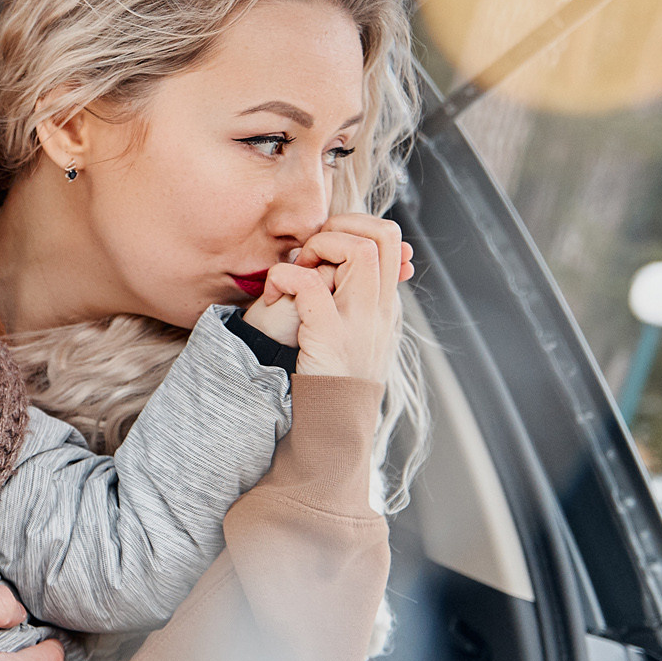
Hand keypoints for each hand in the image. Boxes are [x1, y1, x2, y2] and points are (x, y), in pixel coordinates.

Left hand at [263, 214, 408, 382]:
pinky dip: (285, 277)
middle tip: (308, 254)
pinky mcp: (330, 336)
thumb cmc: (327, 383)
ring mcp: (359, 321)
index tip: (320, 251)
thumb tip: (331, 266)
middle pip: (382, 235)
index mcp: (383, 306)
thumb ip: (345, 302)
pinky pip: (309, 283)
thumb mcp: (346, 337)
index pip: (388, 240)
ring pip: (358, 250)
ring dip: (318, 248)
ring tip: (294, 274)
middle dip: (340, 227)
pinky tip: (272, 294)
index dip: (352, 229)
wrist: (331, 432)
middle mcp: (379, 309)